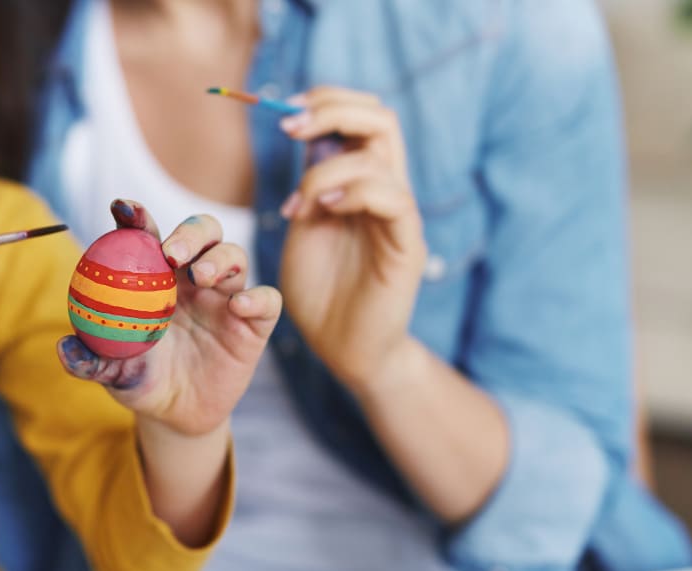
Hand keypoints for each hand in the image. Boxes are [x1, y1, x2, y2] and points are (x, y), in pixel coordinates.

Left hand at [57, 200, 282, 436]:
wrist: (175, 416)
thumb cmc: (140, 380)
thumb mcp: (112, 373)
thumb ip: (90, 361)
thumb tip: (64, 348)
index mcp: (156, 277)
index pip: (149, 236)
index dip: (137, 216)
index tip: (122, 209)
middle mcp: (193, 278)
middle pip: (201, 232)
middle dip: (189, 232)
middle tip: (172, 253)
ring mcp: (226, 297)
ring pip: (234, 256)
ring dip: (219, 258)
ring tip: (202, 276)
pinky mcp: (253, 323)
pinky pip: (266, 301)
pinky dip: (257, 298)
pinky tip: (240, 306)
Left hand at [277, 86, 427, 392]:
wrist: (342, 349)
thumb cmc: (320, 291)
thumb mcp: (303, 225)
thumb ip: (308, 182)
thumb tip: (301, 132)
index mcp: (362, 181)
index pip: (362, 116)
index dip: (327, 100)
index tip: (284, 111)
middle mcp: (386, 190)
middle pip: (381, 118)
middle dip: (332, 109)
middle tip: (290, 128)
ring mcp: (399, 217)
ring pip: (382, 154)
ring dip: (328, 165)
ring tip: (298, 205)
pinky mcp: (406, 247)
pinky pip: (394, 199)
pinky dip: (354, 192)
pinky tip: (321, 211)